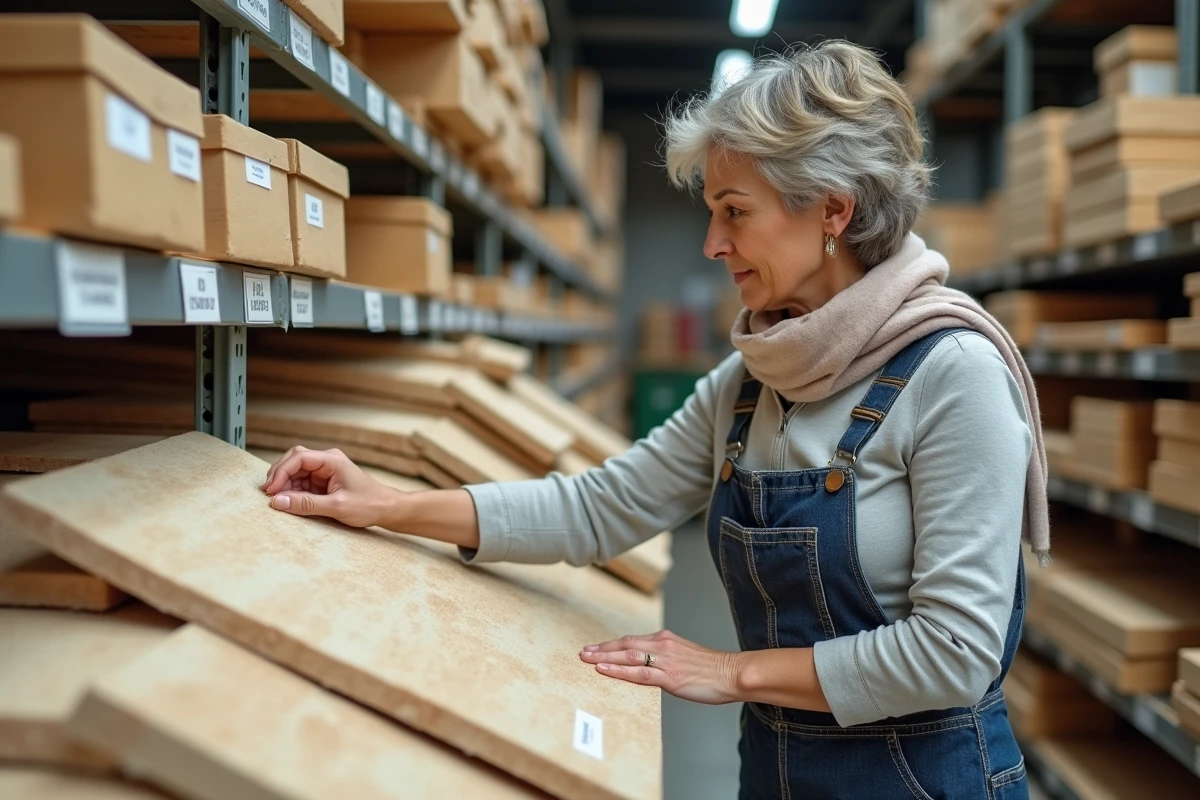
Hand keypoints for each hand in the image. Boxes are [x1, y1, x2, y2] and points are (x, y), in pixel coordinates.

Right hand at [261, 446, 398, 527]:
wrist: (386, 509)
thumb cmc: (368, 505)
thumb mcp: (336, 507)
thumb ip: (307, 504)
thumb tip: (278, 502)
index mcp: (332, 460)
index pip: (299, 458)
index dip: (281, 472)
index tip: (271, 490)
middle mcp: (327, 461)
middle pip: (294, 461)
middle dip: (279, 476)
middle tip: (269, 495)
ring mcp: (324, 471)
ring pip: (295, 472)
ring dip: (285, 485)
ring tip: (278, 501)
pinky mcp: (323, 482)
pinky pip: (302, 482)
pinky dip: (293, 491)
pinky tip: (289, 502)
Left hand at [579, 630, 740, 704]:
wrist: (732, 673)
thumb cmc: (713, 669)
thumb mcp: (685, 657)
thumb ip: (666, 658)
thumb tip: (650, 665)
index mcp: (666, 640)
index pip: (632, 640)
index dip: (611, 645)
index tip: (596, 648)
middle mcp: (662, 645)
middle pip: (625, 644)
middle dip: (602, 649)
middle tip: (583, 652)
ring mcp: (665, 661)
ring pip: (627, 656)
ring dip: (604, 657)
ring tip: (586, 659)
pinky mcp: (669, 677)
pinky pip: (638, 673)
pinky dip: (618, 670)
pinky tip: (603, 670)